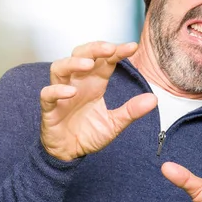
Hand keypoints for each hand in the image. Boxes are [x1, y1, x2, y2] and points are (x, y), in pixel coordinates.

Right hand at [40, 41, 156, 160]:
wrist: (69, 154)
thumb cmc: (88, 133)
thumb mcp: (115, 123)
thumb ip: (131, 111)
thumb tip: (153, 99)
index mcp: (94, 84)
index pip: (105, 61)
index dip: (117, 52)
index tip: (132, 47)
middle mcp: (78, 84)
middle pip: (80, 55)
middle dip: (94, 48)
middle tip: (109, 49)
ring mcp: (62, 94)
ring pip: (60, 68)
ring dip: (73, 63)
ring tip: (88, 65)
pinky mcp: (50, 109)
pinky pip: (47, 95)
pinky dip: (57, 90)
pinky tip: (71, 92)